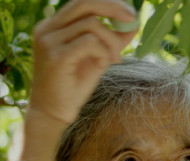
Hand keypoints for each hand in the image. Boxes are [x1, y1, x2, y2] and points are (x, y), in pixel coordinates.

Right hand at [29, 0, 138, 125]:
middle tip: (133, 20)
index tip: (130, 13)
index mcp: (53, 26)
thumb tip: (133, 23)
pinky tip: (103, 65)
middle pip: (84, 3)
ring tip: (113, 59)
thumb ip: (111, 39)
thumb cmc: (74, 85)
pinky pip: (90, 42)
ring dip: (111, 41)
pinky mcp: (56, 56)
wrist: (54, 112)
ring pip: (92, 25)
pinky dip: (103, 52)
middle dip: (113, 8)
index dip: (108, 4)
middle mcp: (47, 29)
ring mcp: (48, 41)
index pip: (82, 2)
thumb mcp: (97, 57)